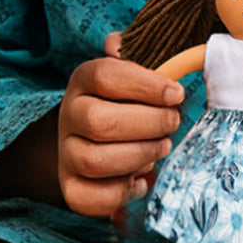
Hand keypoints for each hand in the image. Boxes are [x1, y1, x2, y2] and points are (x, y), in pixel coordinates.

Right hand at [57, 33, 183, 217]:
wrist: (102, 133)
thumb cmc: (129, 97)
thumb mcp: (135, 68)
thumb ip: (135, 51)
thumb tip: (118, 44)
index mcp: (84, 78)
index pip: (105, 75)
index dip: (144, 85)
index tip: (176, 93)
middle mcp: (69, 114)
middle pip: (98, 121)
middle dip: (147, 124)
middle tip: (174, 122)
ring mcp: (66, 152)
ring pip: (94, 160)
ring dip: (138, 156)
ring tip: (163, 147)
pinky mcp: (71, 187)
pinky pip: (87, 199)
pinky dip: (120, 194)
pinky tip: (142, 180)